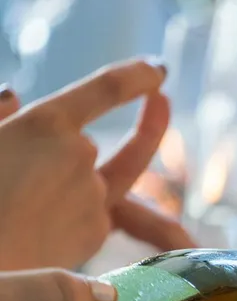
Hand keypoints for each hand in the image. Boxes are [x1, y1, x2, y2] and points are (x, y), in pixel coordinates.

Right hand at [0, 58, 194, 272]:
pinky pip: (92, 210)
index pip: (106, 88)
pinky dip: (72, 211)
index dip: (137, 75)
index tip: (158, 69)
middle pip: (89, 144)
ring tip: (43, 194)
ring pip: (96, 177)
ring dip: (77, 184)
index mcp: (44, 125)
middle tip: (147, 110)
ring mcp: (94, 195)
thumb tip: (13, 98)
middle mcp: (80, 155)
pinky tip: (34, 227)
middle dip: (85, 145)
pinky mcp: (97, 231)